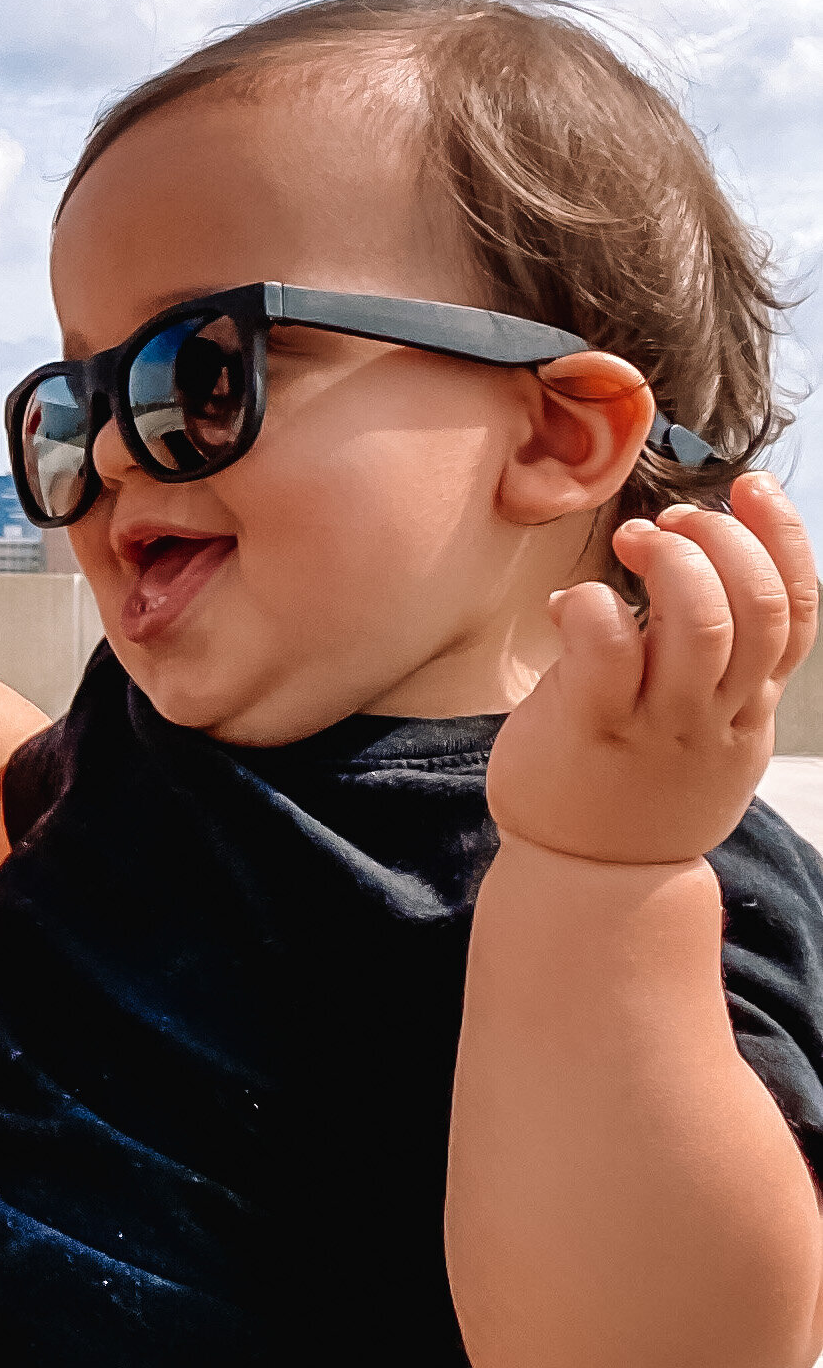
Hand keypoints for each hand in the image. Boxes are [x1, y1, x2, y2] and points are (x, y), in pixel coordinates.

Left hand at [487, 474, 817, 864]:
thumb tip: (696, 561)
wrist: (593, 880)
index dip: (783, 536)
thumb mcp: (707, 726)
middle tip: (671, 522)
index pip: (799, 610)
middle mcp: (717, 714)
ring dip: (669, 560)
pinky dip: (591, 605)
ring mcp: (660, 725)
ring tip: (630, 542)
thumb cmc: (639, 783)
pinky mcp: (594, 731)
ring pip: (699, 622)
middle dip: (723, 540)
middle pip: (759, 606)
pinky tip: (569, 604)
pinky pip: (607, 649)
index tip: (748, 486)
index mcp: (750, 705)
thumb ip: (716, 661)